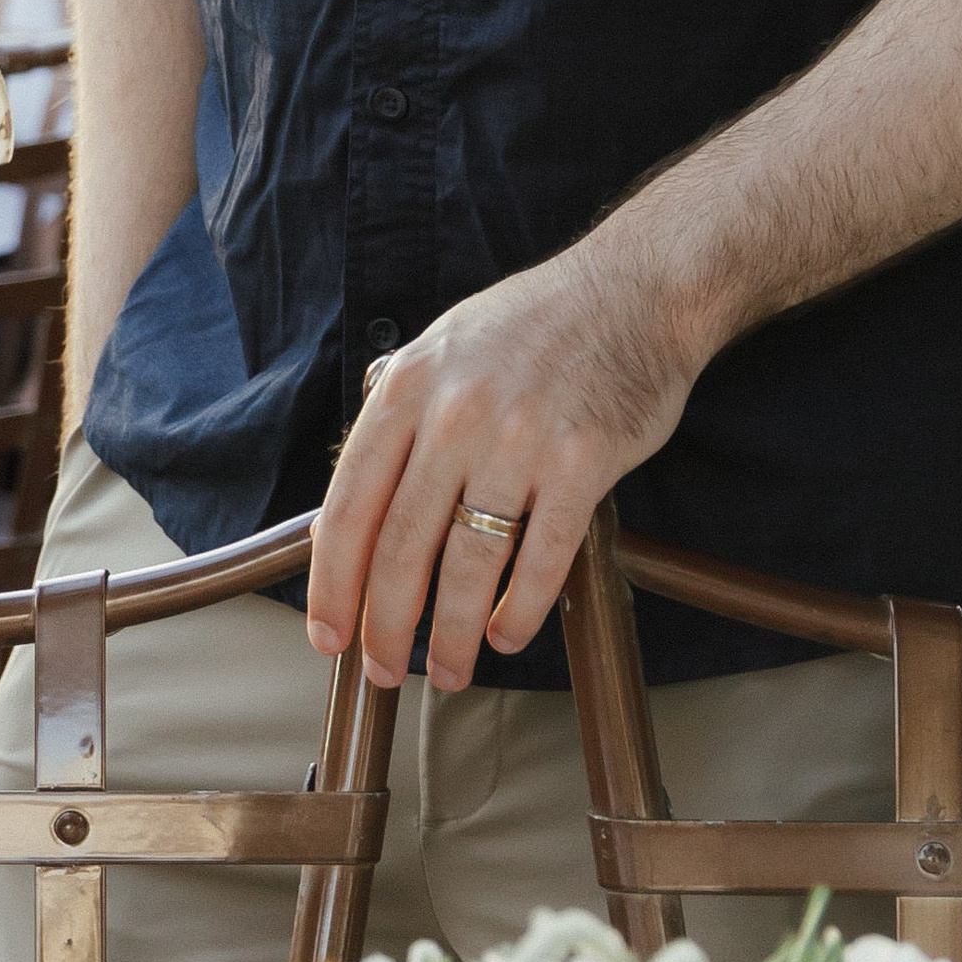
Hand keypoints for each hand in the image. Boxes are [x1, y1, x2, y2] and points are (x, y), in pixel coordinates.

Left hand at [303, 241, 703, 691]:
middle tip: (384, 671)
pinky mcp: (583, 463)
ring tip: (449, 672)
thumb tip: (353, 508)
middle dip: (385, 624)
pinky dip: (520, 610)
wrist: (634, 290)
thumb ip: (399, 419)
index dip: (333, 582)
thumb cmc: (533, 326)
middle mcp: (455, 414)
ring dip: (452, 634)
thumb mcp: (443, 347)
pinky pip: (542, 558)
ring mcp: (519, 439)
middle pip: (401, 546)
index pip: (350, 503)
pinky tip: (506, 635)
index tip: (327, 634)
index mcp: (409, 387)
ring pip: (468, 564)